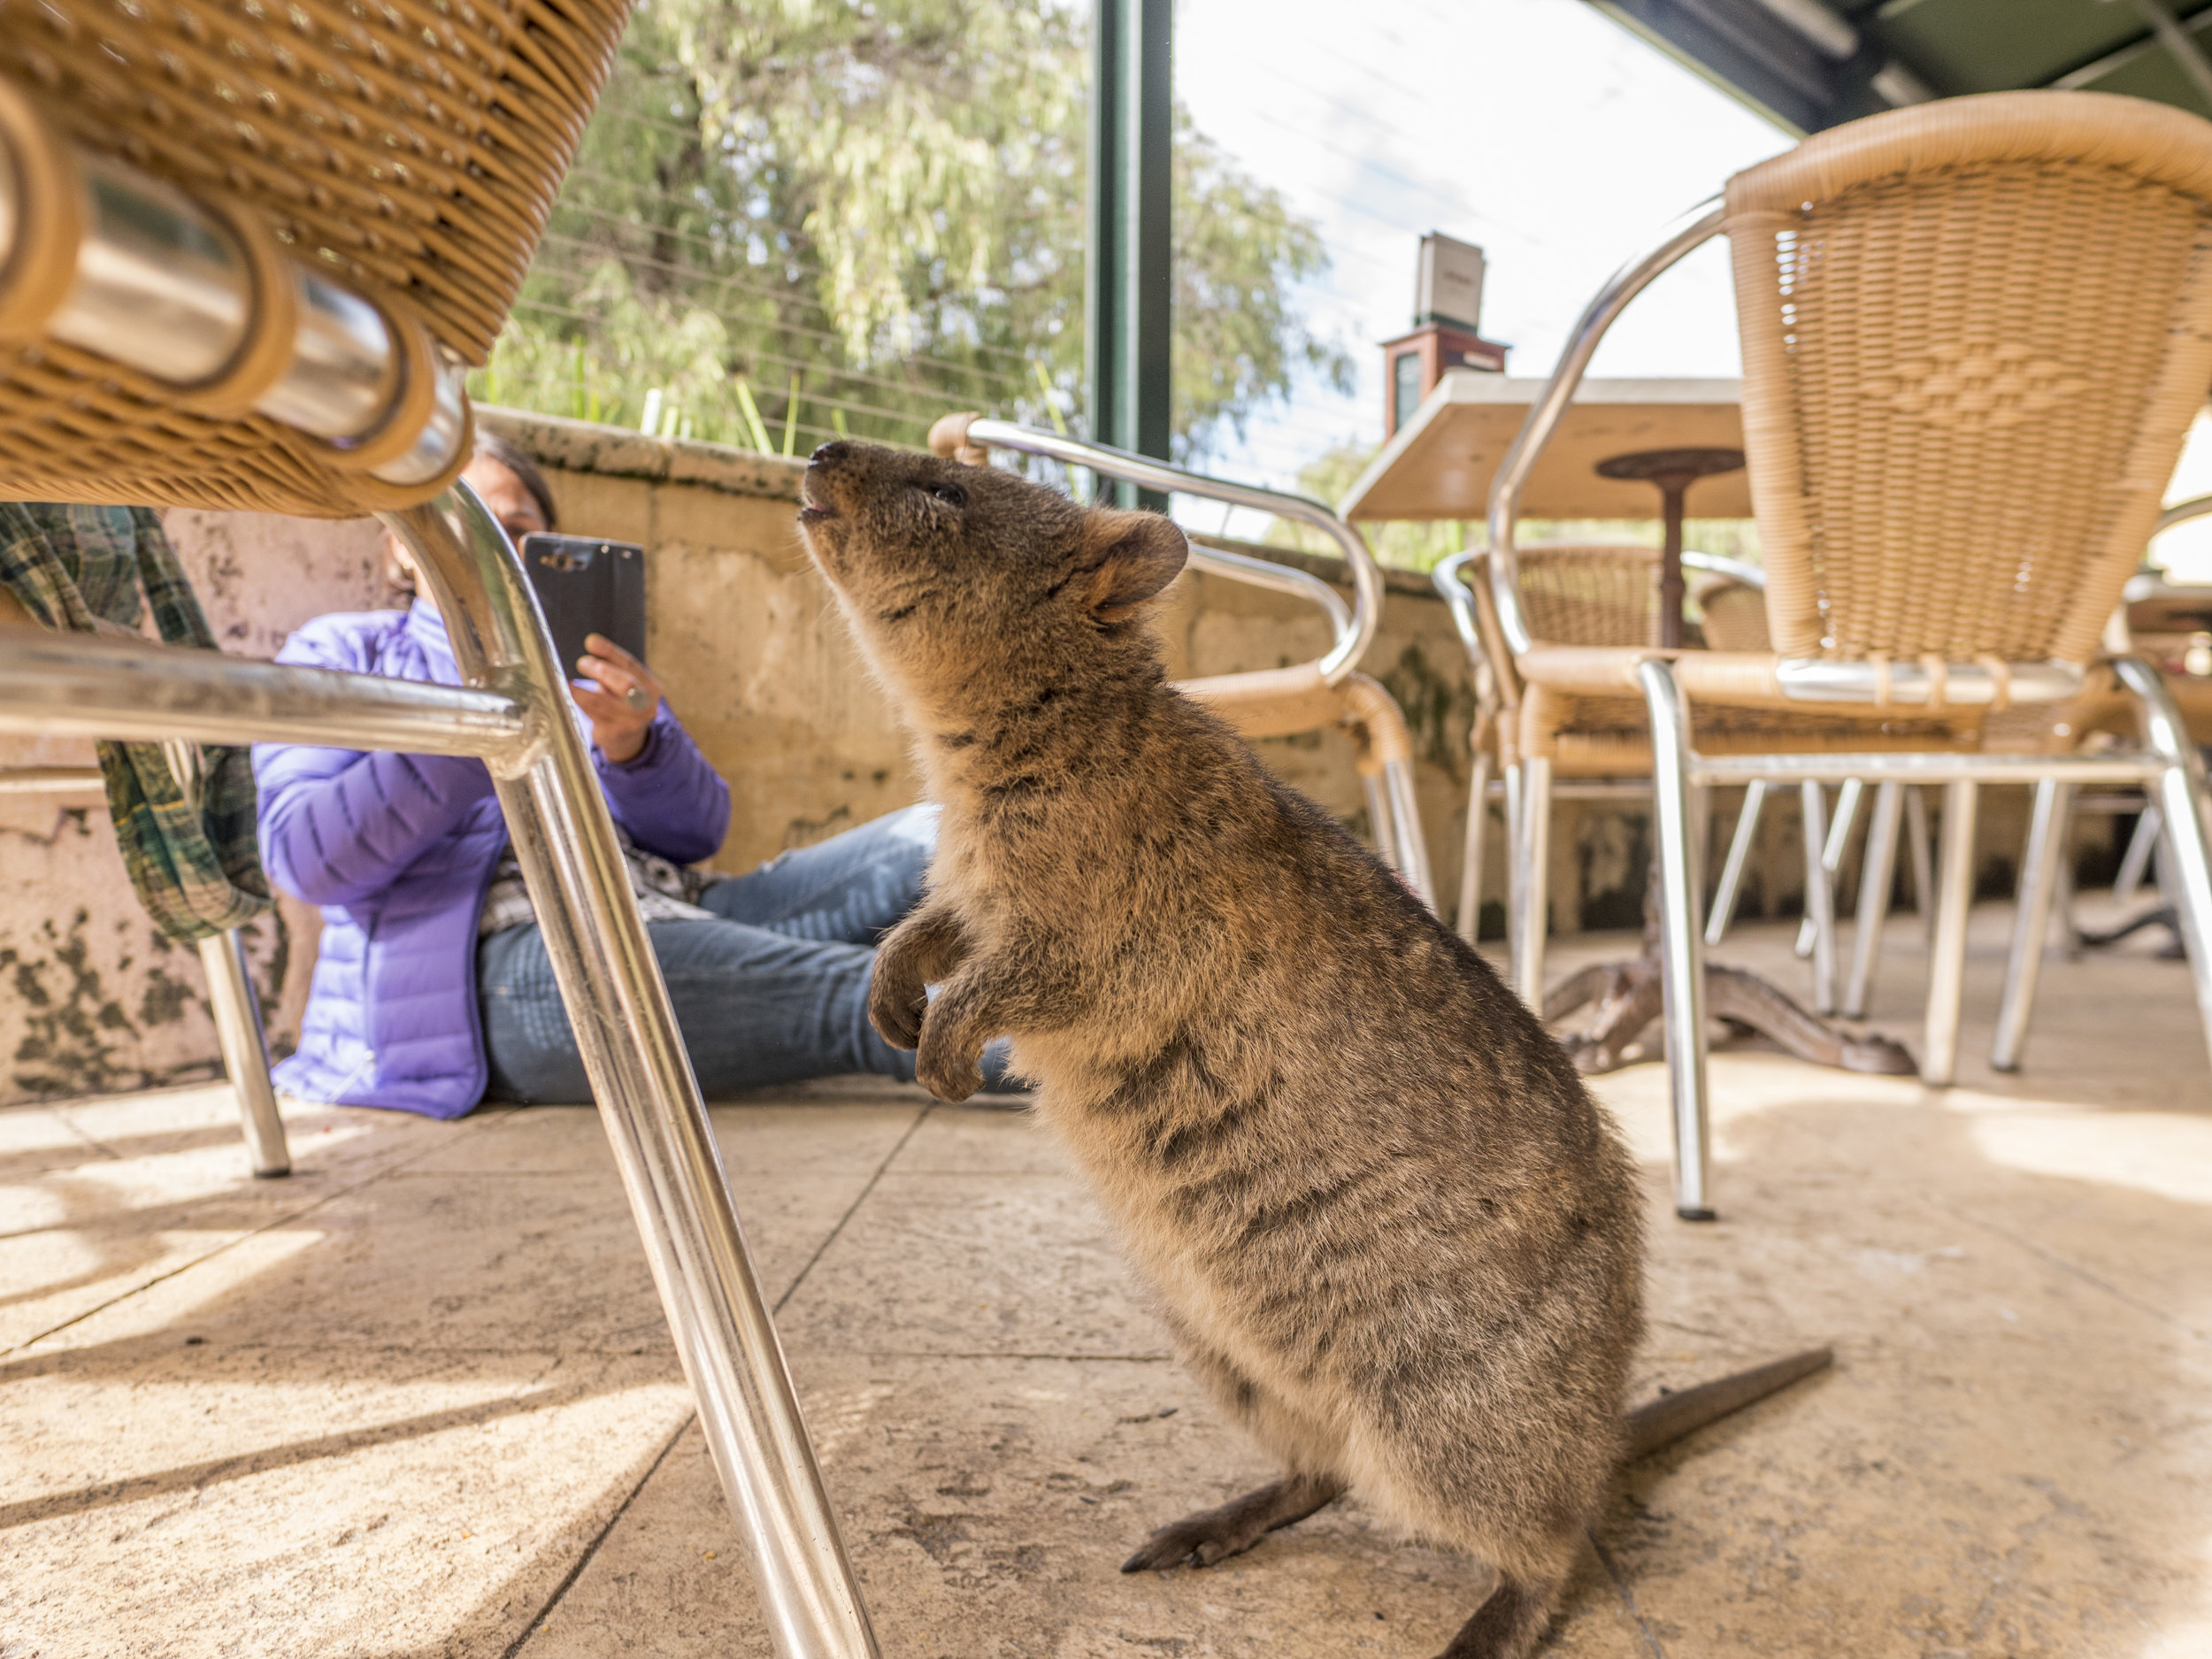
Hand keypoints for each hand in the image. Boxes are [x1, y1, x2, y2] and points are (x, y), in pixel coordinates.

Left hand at [570, 633, 662, 763]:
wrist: (628, 739)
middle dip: (601, 670)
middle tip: (582, 663)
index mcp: (652, 687)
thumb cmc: (622, 703)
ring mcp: (631, 722)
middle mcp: (646, 705)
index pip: (631, 665)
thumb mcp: (626, 684)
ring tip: (568, 679)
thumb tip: (590, 642)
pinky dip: (578, 700)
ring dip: (582, 688)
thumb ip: (614, 666)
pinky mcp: (614, 733)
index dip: (610, 651)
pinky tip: (568, 692)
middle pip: (626, 684)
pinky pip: (592, 713)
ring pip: (603, 702)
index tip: (590, 641)